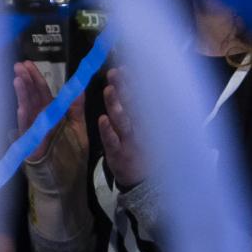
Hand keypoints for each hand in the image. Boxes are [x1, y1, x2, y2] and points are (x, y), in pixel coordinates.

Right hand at [14, 62, 87, 191]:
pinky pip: (28, 132)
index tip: (30, 64)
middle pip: (33, 99)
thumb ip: (77, 109)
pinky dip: (24, 119)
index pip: (42, 94)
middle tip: (20, 65)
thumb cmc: (70, 159)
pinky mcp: (31, 148)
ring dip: (23, 95)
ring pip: (28, 111)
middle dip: (27, 82)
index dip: (36, 79)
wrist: (66, 186)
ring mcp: (33, 135)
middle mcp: (39, 124)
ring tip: (19, 78)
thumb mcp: (78, 130)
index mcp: (50, 117)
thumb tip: (79, 87)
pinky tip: (22, 106)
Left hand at [99, 68, 147, 189]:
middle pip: (134, 106)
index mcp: (147, 122)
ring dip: (116, 105)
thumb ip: (141, 110)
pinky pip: (113, 142)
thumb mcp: (148, 131)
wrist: (146, 184)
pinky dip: (108, 131)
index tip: (128, 67)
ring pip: (124, 122)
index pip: (143, 98)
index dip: (136, 82)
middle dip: (126, 88)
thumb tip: (133, 86)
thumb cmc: (144, 151)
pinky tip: (102, 119)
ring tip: (109, 89)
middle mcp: (142, 130)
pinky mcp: (119, 156)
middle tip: (117, 71)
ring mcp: (131, 143)